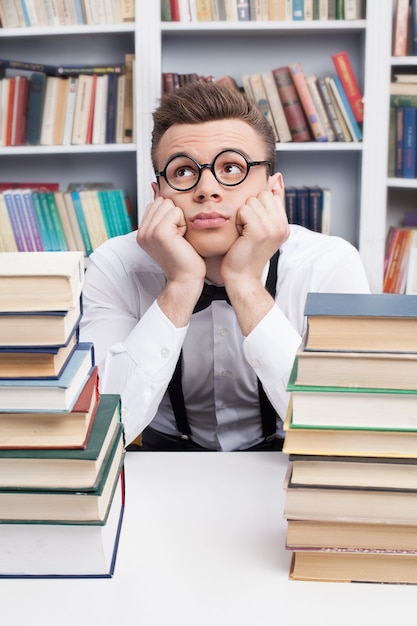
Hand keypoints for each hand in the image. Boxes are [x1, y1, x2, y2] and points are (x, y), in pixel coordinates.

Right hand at [137, 197, 205, 325]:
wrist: (186, 279)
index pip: (157, 203)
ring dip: (180, 219)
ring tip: (179, 238)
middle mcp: (142, 231)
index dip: (171, 215)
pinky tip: (181, 239)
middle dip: (175, 215)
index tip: (174, 236)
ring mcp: (148, 232)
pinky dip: (183, 223)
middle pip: (162, 201)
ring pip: (169, 204)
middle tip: (178, 237)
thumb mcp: (171, 231)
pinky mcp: (159, 232)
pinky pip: (176, 212)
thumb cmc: (184, 258)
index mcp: (142, 232)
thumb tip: (155, 185)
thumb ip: (163, 211)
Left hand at [221, 190, 288, 335]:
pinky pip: (244, 210)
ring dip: (242, 216)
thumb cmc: (245, 253)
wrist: (241, 277)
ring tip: (243, 233)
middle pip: (261, 194)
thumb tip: (277, 177)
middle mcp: (282, 225)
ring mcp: (272, 228)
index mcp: (284, 224)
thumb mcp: (261, 226)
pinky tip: (240, 236)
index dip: (256, 206)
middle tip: (247, 230)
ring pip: (251, 201)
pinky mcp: (260, 230)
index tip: (252, 226)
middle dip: (249, 209)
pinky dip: (237, 221)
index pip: (270, 194)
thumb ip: (270, 204)